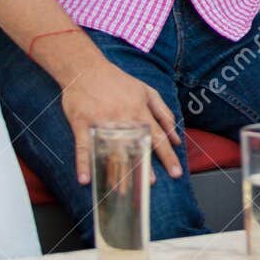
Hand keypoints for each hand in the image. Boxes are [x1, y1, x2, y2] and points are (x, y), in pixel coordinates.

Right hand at [60, 59, 181, 185]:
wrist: (86, 69)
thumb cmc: (119, 82)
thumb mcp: (147, 92)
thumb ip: (164, 114)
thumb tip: (176, 137)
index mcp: (140, 113)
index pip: (158, 138)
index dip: (168, 156)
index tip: (177, 173)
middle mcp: (123, 120)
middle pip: (136, 147)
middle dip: (145, 167)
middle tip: (150, 185)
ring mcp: (102, 123)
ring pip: (112, 151)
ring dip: (117, 171)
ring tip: (123, 190)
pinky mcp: (82, 124)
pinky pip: (83, 147)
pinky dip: (83, 163)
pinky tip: (85, 179)